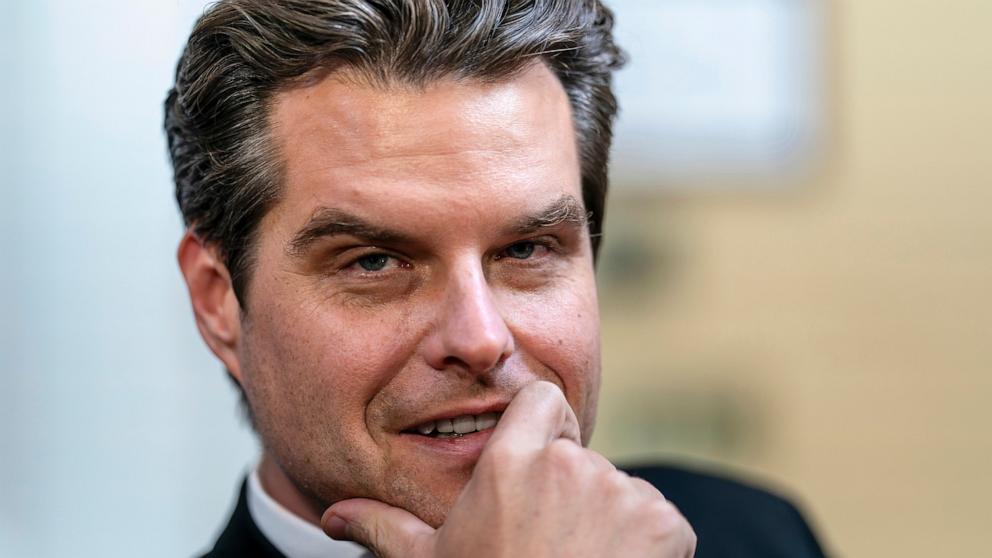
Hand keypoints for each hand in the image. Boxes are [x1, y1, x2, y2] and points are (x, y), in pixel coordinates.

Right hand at [322, 381, 695, 556]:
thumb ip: (384, 528)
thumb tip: (332, 516)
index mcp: (511, 462)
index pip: (541, 399)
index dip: (541, 428)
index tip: (534, 471)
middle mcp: (570, 465)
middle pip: (578, 455)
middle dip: (568, 492)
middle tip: (548, 546)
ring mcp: (623, 493)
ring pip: (619, 491)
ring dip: (607, 521)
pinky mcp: (666, 524)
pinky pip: (659, 520)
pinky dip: (646, 545)